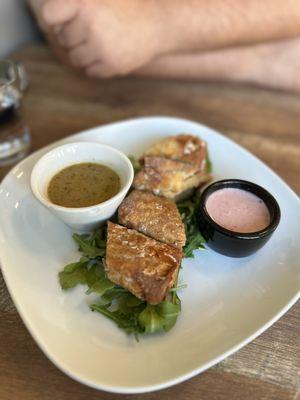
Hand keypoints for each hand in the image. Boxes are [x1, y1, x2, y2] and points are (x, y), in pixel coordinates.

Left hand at [40, 0, 171, 77]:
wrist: (157, 24)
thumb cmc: (126, 8)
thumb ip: (75, 6)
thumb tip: (49, 23)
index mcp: (85, 2)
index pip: (50, 16)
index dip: (56, 20)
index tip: (65, 21)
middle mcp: (90, 24)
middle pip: (63, 39)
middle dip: (75, 37)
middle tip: (95, 30)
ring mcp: (101, 47)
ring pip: (75, 58)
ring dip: (85, 53)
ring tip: (103, 43)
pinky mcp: (111, 66)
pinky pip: (90, 71)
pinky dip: (97, 66)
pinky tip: (110, 54)